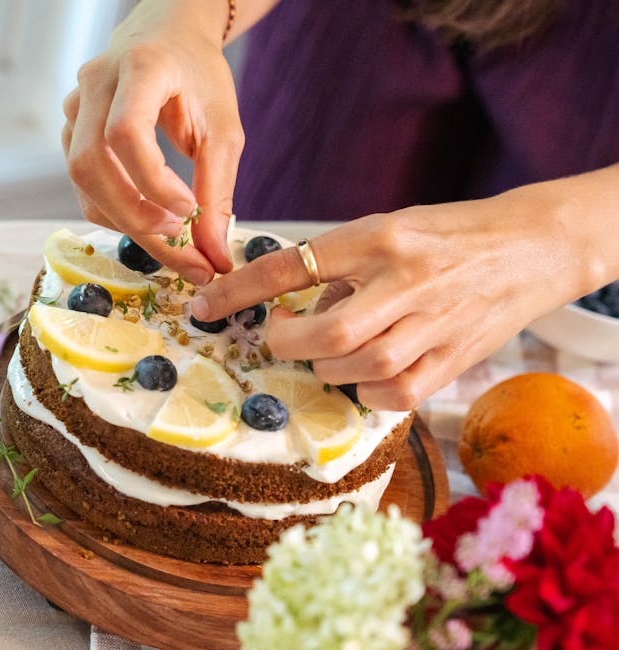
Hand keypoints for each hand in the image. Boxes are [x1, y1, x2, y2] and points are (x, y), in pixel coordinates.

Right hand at [61, 0, 243, 285]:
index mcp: (139, 67)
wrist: (167, 38)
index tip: (189, 211)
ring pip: (81, 179)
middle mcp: (95, 83)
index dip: (152, 181)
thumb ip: (218, 190)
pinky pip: (82, 183)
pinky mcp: (71, 129)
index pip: (125, 131)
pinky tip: (148, 219)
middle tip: (181, 245)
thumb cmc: (198, 76)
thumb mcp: (222, 127)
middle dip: (134, 216)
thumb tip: (213, 255)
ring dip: (123, 220)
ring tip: (172, 239)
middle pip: (91, 163)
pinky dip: (113, 211)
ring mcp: (75, 105)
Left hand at [190, 191, 600, 410]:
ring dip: (327, 366)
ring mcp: (435, 323)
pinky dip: (367, 392)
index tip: (204, 305)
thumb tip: (290, 306)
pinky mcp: (455, 359)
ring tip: (331, 349)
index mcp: (381, 237)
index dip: (239, 290)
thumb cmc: (449, 235)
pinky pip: (396, 394)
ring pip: (360, 368)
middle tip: (279, 337)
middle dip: (287, 344)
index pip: (293, 265)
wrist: (533, 246)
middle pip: (328, 333)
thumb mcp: (389, 228)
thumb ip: (341, 266)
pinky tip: (367, 374)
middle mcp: (407, 280)